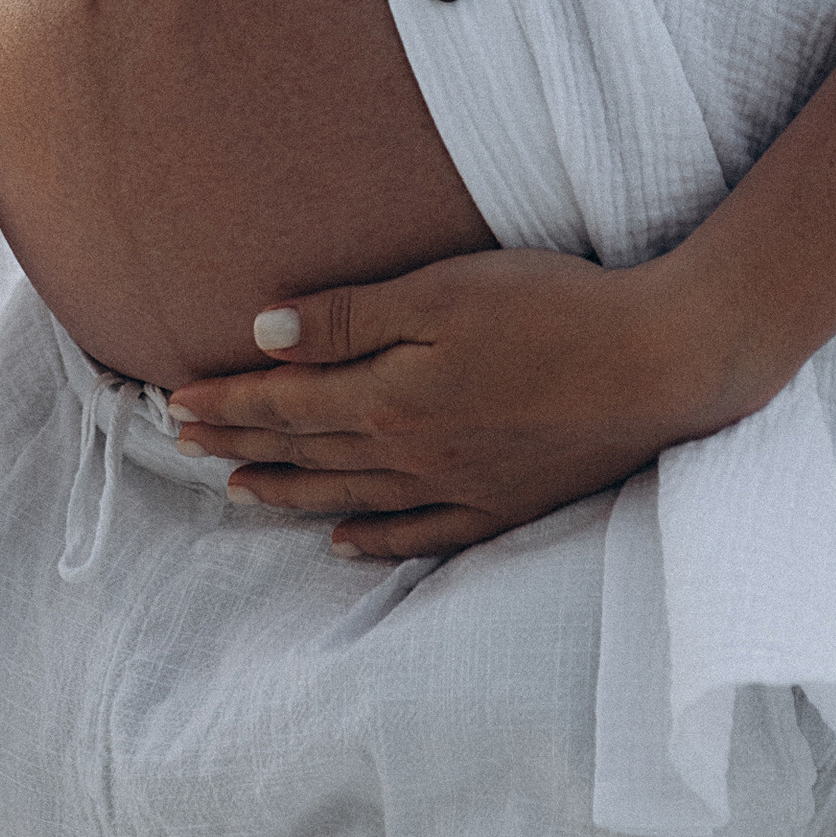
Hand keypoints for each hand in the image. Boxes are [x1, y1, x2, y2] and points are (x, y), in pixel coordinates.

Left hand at [164, 245, 729, 559]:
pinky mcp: (506, 503)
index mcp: (391, 398)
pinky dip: (375, 541)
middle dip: (243, 446)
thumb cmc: (553, 307)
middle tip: (186, 447)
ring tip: (240, 490)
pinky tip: (344, 546)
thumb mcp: (443, 290)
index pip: (286, 404)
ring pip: (352, 496)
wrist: (660, 363)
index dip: (228, 403)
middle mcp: (413, 454)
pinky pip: (421, 534)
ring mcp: (461, 486)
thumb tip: (262, 336)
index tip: (175, 404)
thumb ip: (352, 315)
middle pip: (309, 452)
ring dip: (290, 491)